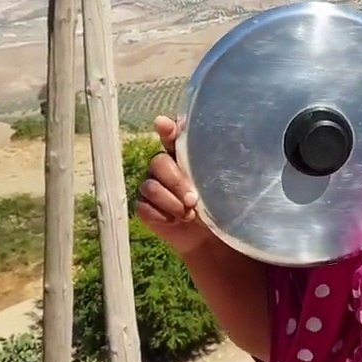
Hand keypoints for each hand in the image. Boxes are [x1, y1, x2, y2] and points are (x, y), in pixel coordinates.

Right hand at [135, 116, 214, 255]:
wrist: (208, 237)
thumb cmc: (216, 206)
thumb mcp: (218, 184)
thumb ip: (210, 164)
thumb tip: (198, 139)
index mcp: (182, 155)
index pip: (170, 136)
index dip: (166, 129)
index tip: (163, 125)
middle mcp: (163, 167)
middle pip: (158, 163)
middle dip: (176, 182)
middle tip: (193, 200)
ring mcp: (151, 186)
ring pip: (150, 186)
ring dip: (171, 203)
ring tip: (187, 214)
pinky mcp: (144, 207)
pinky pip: (144, 207)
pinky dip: (161, 216)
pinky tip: (174, 221)